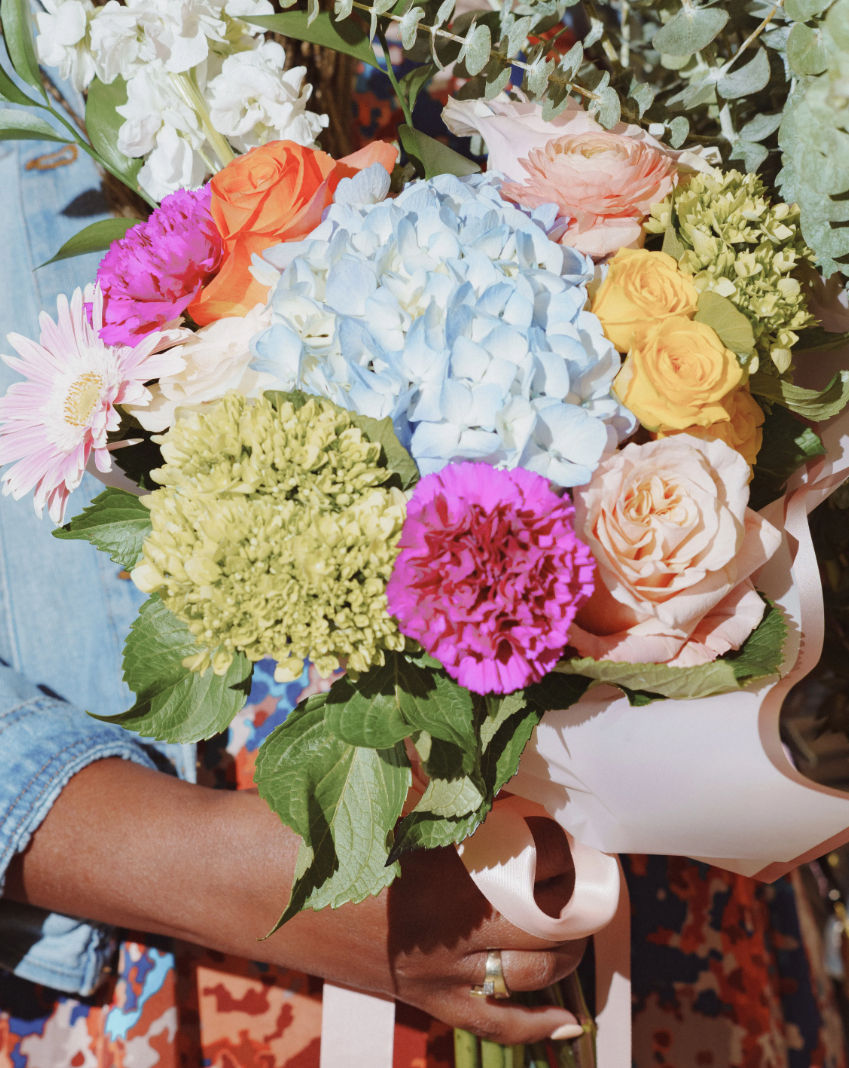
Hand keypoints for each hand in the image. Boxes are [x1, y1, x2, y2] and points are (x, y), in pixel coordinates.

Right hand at [6, 760, 584, 1043]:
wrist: (228, 877)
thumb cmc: (301, 820)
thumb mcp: (374, 779)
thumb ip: (435, 763)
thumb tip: (481, 730)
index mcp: (443, 882)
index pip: (542, 884)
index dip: (579, 868)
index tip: (593, 846)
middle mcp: (443, 941)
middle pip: (545, 944)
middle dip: (580, 920)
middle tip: (591, 886)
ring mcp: (423, 978)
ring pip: (522, 992)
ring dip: (561, 968)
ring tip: (580, 940)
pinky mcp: (401, 994)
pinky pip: (481, 1023)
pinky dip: (528, 1027)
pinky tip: (556, 1024)